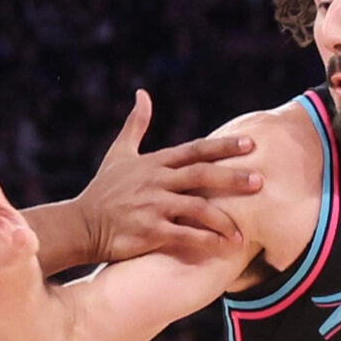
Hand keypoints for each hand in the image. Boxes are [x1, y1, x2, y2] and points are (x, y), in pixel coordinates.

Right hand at [68, 91, 259, 261]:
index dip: (223, 147)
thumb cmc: (103, 190)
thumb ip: (136, 124)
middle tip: (259, 181)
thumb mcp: (119, 153)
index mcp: (154, 162)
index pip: (194, 150)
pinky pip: (184, 235)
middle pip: (201, 175)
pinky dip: (206, 240)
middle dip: (232, 177)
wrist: (81, 224)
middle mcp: (156, 181)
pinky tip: (225, 246)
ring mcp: (153, 206)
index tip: (250, 145)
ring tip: (244, 231)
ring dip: (223, 219)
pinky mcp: (149, 231)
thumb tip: (142, 94)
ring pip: (197, 208)